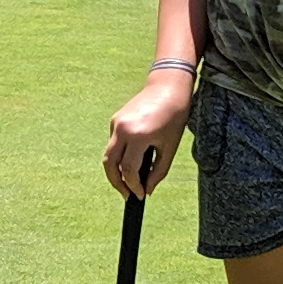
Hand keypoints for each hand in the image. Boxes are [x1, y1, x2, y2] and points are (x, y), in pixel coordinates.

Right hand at [104, 70, 192, 196]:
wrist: (167, 87)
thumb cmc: (174, 117)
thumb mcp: (170, 147)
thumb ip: (158, 172)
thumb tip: (147, 190)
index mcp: (139, 136)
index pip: (129, 169)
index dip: (133, 186)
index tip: (139, 196)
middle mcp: (123, 129)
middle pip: (110, 164)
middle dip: (117, 183)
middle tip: (127, 195)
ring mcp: (116, 123)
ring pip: (109, 154)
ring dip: (116, 171)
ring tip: (128, 183)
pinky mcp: (115, 120)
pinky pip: (114, 143)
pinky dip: (120, 156)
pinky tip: (132, 161)